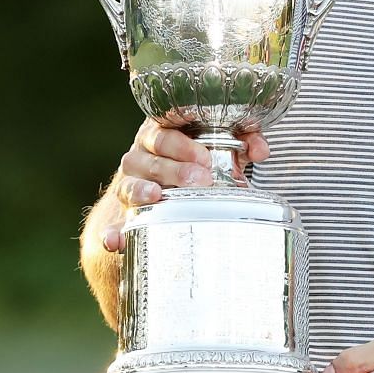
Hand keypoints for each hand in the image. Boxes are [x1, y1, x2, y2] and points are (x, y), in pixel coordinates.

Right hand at [98, 118, 270, 252]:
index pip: (166, 131)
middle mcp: (142, 155)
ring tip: (157, 196)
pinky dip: (113, 232)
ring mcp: (131, 183)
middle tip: (199, 179)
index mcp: (163, 132)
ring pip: (128, 183)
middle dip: (174, 168)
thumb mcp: (220, 146)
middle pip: (149, 158)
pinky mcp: (126, 211)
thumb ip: (242, 140)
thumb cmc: (196, 159)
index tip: (205, 157)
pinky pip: (113, 223)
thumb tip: (260, 149)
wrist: (167, 185)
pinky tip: (115, 241)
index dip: (183, 144)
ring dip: (141, 190)